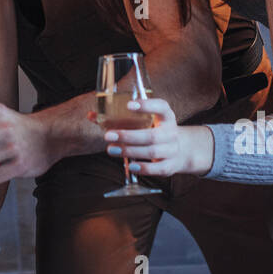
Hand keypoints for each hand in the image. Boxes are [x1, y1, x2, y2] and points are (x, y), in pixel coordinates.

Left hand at [93, 97, 209, 176]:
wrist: (181, 150)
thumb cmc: (154, 131)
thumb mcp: (145, 121)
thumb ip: (120, 118)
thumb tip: (91, 116)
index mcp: (166, 116)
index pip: (161, 107)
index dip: (146, 105)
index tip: (129, 105)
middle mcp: (171, 132)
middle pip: (151, 135)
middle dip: (128, 136)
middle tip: (108, 135)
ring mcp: (172, 150)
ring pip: (151, 151)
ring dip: (129, 151)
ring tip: (111, 149)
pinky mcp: (170, 166)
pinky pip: (158, 168)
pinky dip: (144, 168)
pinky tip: (130, 165)